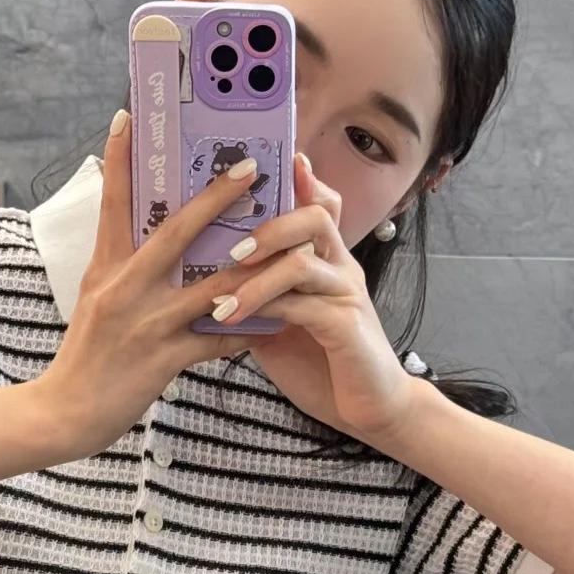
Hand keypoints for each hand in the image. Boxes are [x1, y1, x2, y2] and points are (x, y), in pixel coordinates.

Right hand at [36, 109, 271, 457]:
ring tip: (286, 243)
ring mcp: (145, 323)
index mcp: (106, 268)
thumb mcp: (92, 297)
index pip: (113, 203)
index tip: (130, 114)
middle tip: (249, 167)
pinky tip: (276, 321)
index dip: (122, 159)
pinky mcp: (162, 359)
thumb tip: (133, 224)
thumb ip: (116, 262)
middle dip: (215, 198)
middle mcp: (125, 288)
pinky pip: (215, 340)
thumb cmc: (83, 356)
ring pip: (209, 287)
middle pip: (175, 232)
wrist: (64, 413)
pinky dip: (246, 331)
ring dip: (251, 265)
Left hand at [210, 153, 417, 441]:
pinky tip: (233, 322)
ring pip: (303, 261)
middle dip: (269, 226)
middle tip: (230, 249)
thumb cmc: (322, 361)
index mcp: (326, 259)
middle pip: (315, 216)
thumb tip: (206, 275)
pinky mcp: (346, 328)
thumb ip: (256, 291)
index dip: (297, 180)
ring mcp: (346, 295)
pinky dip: (264, 311)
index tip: (257, 166)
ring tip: (221, 298)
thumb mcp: (280, 320)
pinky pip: (304, 307)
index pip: (318, 203)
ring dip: (256, 277)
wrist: (367, 407)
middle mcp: (341, 267)